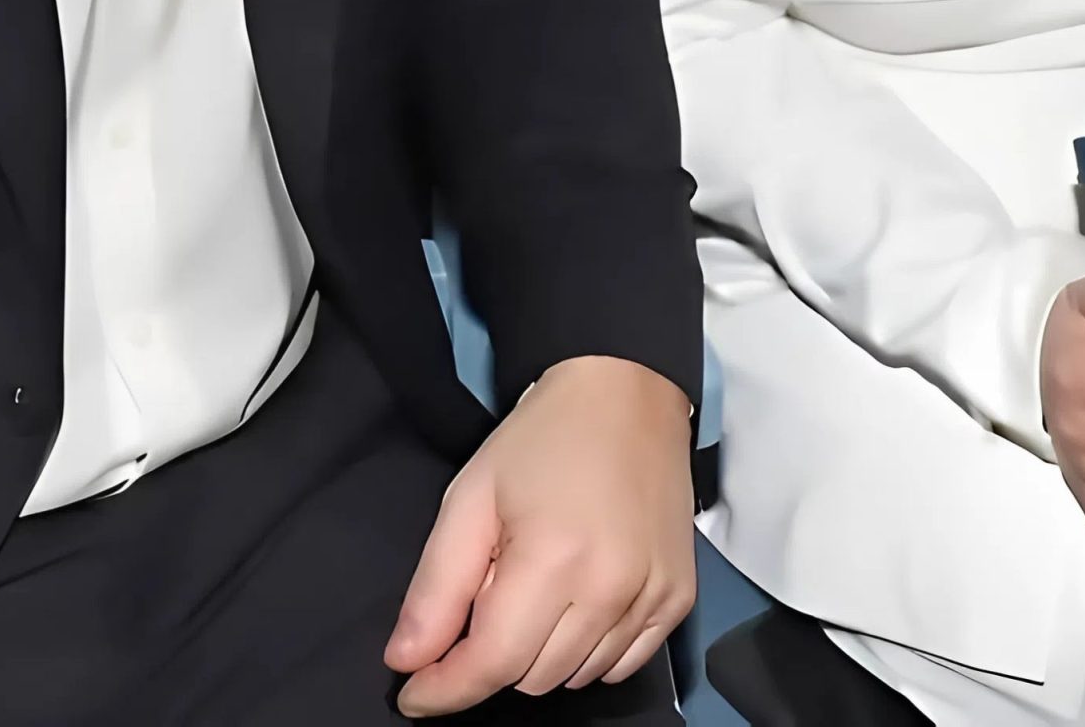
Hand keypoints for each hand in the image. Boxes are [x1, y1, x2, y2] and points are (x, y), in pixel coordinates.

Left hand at [384, 356, 694, 715]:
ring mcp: (653, 597)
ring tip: (540, 582)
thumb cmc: (543, 437)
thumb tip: (406, 661)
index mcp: (553, 559)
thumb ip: (436, 588)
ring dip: (542, 652)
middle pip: (531, 678)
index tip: (413, 693)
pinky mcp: (678, 598)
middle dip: (495, 652)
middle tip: (495, 587)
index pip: (491, 664)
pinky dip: (589, 650)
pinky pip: (620, 665)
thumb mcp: (471, 496)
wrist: (626, 391)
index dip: (444, 688)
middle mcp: (611, 589)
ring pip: (574, 678)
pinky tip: (578, 597)